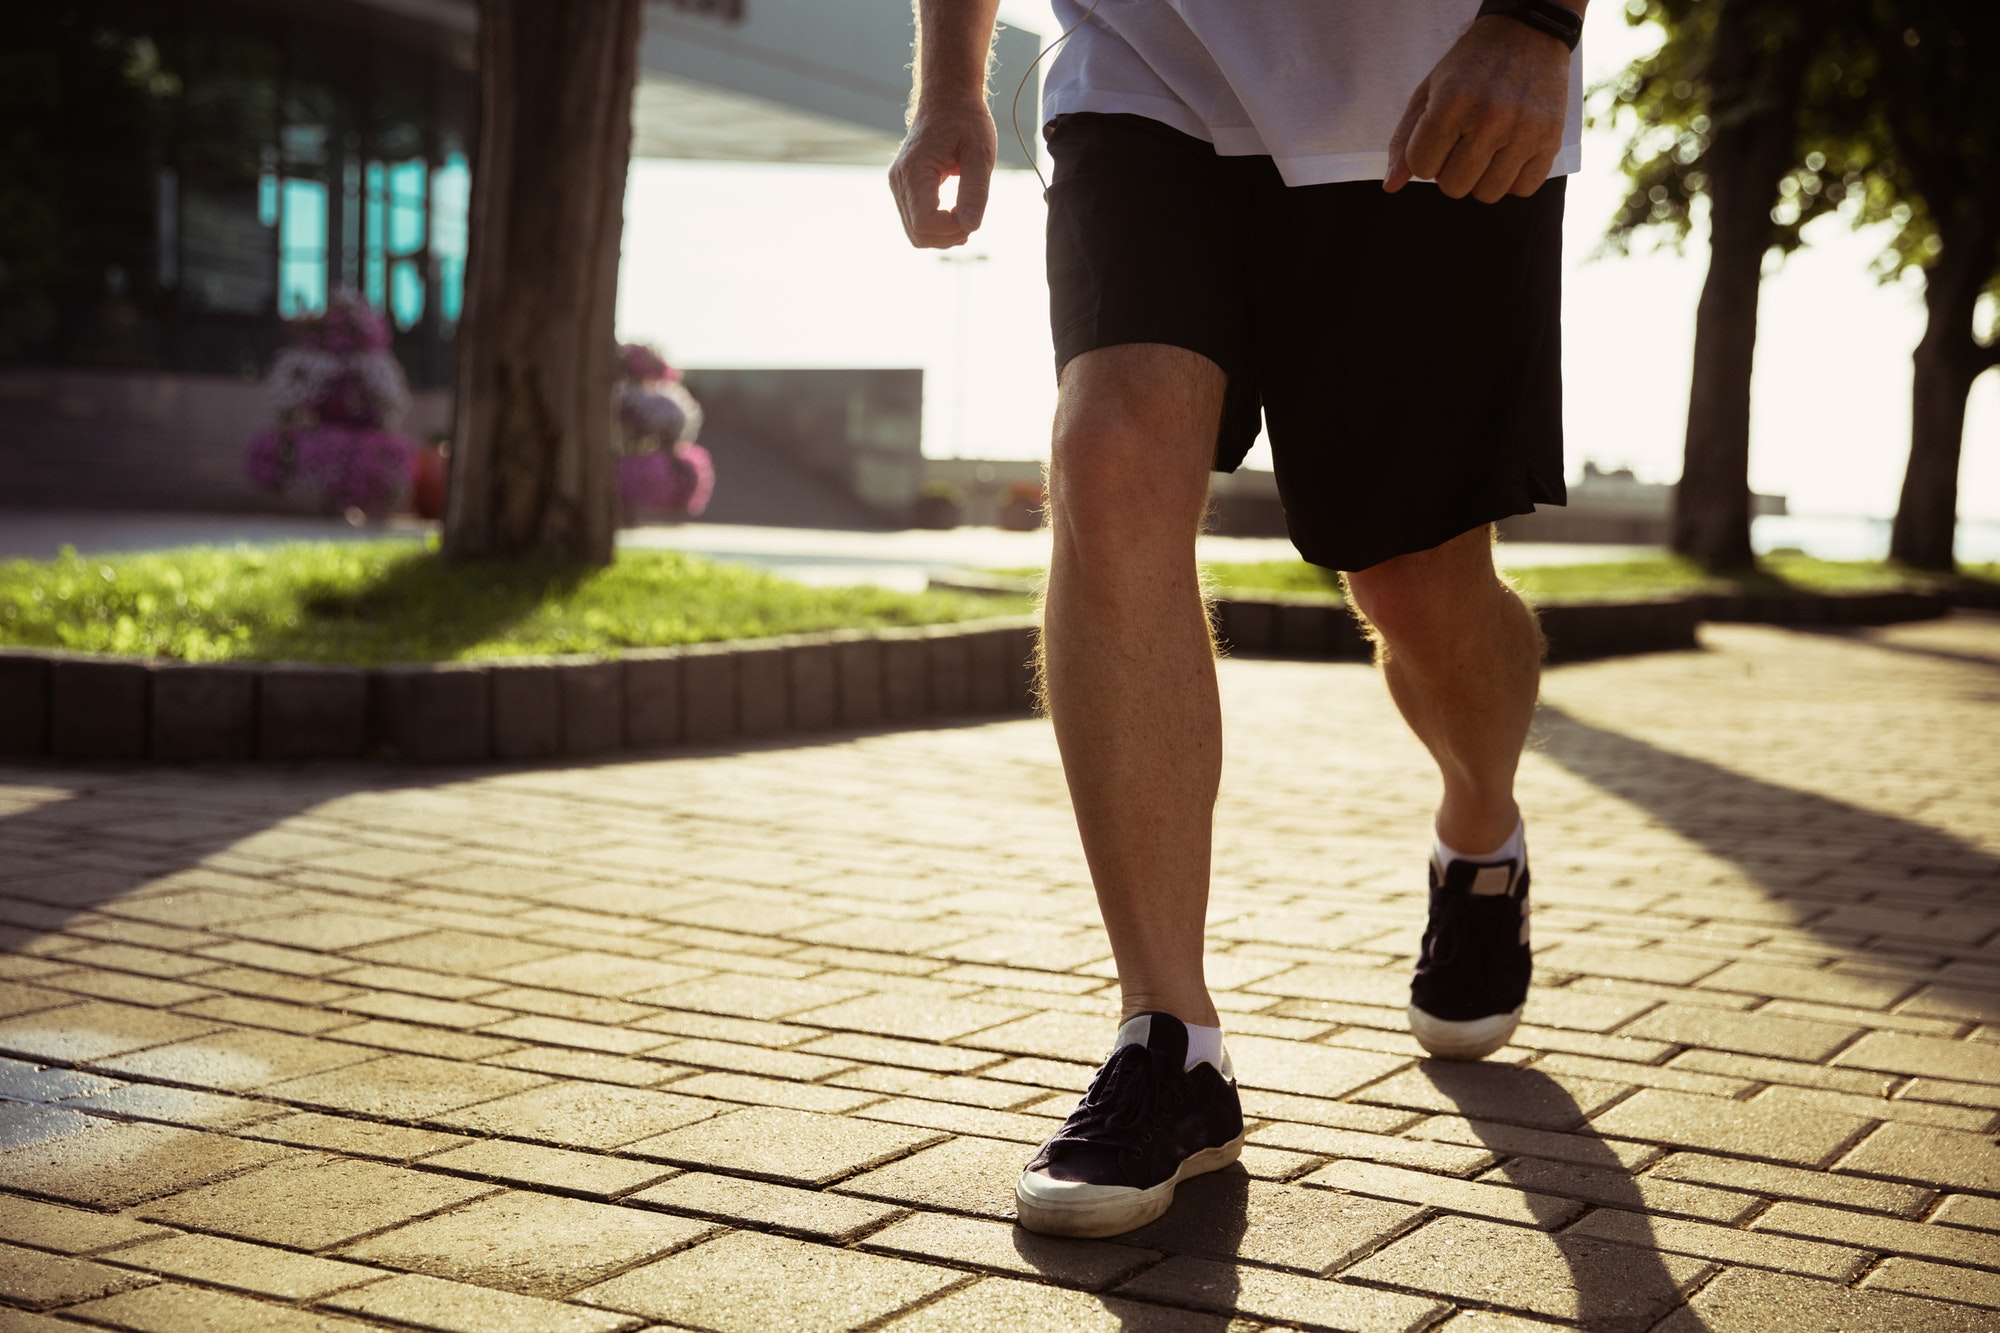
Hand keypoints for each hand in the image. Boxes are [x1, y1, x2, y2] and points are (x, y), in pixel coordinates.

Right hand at [889, 102, 997, 247]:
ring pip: (915, 234)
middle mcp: (899, 181)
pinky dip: (937, 227)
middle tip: (973, 216)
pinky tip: (957, 215)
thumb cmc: (966, 121)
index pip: (925, 222)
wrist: (947, 100)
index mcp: (914, 170)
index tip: (973, 213)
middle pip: (918, 234)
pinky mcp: (904, 189)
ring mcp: (898, 186)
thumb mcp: (980, 153)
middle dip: (949, 236)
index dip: (952, 228)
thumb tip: (972, 226)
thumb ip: (976, 191)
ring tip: (966, 215)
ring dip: (944, 235)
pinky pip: (916, 222)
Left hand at [1384, 15, 1572, 201]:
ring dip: (1481, 178)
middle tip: (1464, 141)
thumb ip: (1405, 140)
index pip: (1422, 167)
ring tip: (1487, 147)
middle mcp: (1490, 118)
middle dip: (1451, 170)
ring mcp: (1524, 130)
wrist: (1527, 33)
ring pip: (1487, 193)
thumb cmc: (1471, 66)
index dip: (1425, 156)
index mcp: (1452, 103)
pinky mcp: (1551, 139)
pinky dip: (1513, 178)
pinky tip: (1511, 152)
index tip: (1439, 137)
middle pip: (1454, 187)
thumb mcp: (1429, 91)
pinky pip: (1523, 189)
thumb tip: (1392, 186)